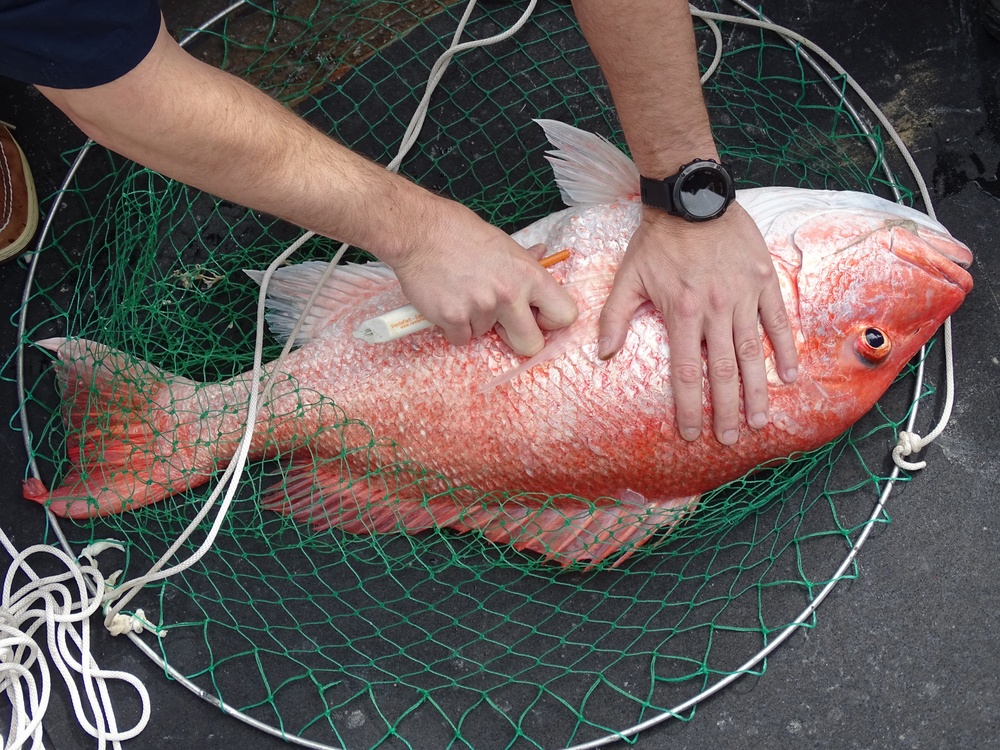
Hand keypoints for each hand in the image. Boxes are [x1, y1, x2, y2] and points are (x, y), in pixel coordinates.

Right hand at [390, 202, 578, 354]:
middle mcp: (510, 295)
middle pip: (531, 344)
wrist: (420, 232)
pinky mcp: (453, 318)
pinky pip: (460, 338)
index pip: (565, 314)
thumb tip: (542, 256)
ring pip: (486, 336)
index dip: (550, 321)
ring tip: (461, 293)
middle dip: (517, 339)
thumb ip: (524, 261)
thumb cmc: (461, 233)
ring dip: (474, 322)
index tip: (536, 317)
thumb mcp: (503, 243)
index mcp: (529, 275)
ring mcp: (481, 308)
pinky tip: (446, 302)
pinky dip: (452, 326)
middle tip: (502, 324)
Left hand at [598, 203, 797, 444]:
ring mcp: (743, 297)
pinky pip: (778, 321)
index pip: (686, 372)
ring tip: (760, 421)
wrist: (691, 196)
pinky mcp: (763, 281)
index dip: (689, 406)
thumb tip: (603, 354)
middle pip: (723, 371)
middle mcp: (714, 310)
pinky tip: (790, 376)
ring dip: (758, 390)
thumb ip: (615, 317)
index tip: (692, 434)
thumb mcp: (629, 276)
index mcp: (681, 313)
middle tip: (730, 439)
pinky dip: (786, 348)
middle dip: (727, 410)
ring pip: (753, 353)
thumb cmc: (658, 239)